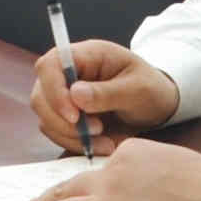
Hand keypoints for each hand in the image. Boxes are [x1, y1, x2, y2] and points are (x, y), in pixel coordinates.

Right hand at [29, 41, 180, 153]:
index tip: (74, 115)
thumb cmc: (151, 88)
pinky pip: (57, 133)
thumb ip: (108, 92)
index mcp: (86, 55)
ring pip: (46, 118)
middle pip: (41, 95)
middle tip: (96, 131)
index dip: (54, 90)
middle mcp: (69, 73)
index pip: (50, 64)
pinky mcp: (67, 117)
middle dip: (62, 120)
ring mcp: (65, 96)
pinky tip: (102, 145)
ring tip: (105, 142)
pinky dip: (76, 144)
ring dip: (71, 136)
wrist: (159, 107)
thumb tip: (74, 94)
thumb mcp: (138, 89)